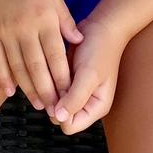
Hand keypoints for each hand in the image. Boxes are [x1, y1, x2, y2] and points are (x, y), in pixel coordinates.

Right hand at [0, 0, 84, 111]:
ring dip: (28, 89)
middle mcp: (24, 28)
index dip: (63, 79)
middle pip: (37, 67)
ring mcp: (4, 31)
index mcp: (44, 17)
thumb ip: (65, 19)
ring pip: (17, 67)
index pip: (56, 56)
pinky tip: (10, 91)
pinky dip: (3, 77)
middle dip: (47, 91)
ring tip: (38, 105)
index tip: (70, 95)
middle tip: (55, 109)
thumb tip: (77, 42)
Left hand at [52, 14, 128, 133]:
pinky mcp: (69, 81)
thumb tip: (59, 117)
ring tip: (57, 72)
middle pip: (60, 117)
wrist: (101, 27)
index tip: (60, 91)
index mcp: (96, 108)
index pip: (70, 126)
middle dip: (55, 101)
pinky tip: (54, 68)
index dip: (61, 112)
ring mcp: (77, 93)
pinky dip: (51, 81)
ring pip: (55, 103)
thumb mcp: (89, 75)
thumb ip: (76, 98)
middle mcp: (86, 104)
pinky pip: (54, 89)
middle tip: (58, 80)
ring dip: (52, 90)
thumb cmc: (100, 49)